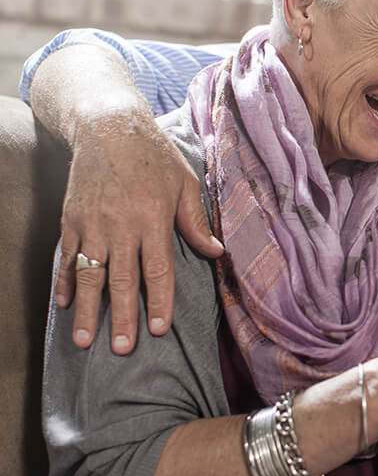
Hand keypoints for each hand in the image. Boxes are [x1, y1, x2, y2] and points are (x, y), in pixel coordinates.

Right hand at [55, 112, 223, 353]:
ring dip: (86, 309)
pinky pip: (67, 255)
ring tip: (84, 339)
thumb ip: (196, 220)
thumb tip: (217, 252)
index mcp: (153, 217)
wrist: (108, 126)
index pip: (157, 269)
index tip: (158, 330)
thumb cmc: (154, 156)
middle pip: (121, 279)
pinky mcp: (71, 218)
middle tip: (122, 349)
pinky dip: (64, 281)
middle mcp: (120, 223)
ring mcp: (91, 222)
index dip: (158, 301)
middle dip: (122, 316)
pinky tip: (63, 304)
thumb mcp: (185, 182)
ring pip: (88, 273)